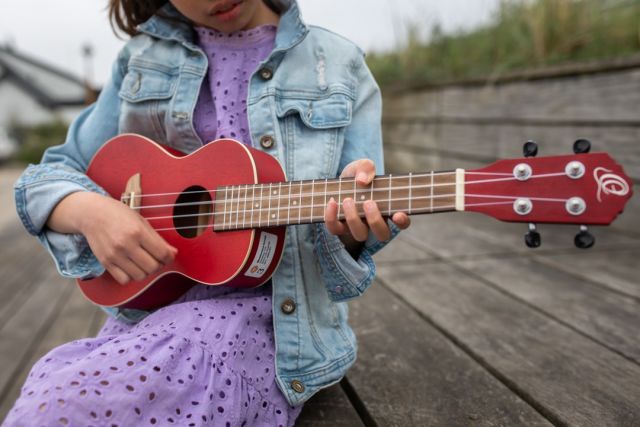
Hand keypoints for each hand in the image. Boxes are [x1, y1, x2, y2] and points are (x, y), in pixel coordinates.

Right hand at [48, 192, 176, 283]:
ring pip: (140, 276)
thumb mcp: (141, 221)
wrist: (92, 214)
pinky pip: (124, 280)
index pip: (162, 253)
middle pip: (152, 267)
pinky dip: (130, 276)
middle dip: (158, 264)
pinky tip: (130, 266)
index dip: (169, 257)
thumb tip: (173, 253)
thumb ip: (157, 239)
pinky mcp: (105, 262)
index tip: (168, 255)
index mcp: (138, 232)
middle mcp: (126, 245)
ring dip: (145, 271)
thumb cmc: (119, 215)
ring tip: (143, 262)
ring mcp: (114, 255)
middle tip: (155, 258)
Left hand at [324, 159, 410, 242]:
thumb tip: (363, 180)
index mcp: (387, 208)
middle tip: (367, 202)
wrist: (336, 184)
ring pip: (360, 235)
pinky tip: (331, 202)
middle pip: (383, 234)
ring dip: (354, 219)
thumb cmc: (356, 176)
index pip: (402, 222)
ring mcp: (357, 227)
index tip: (398, 214)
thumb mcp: (361, 167)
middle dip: (375, 221)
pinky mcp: (339, 228)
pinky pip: (336, 230)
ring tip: (347, 200)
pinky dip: (332, 218)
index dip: (402, 221)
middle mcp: (374, 222)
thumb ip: (366, 167)